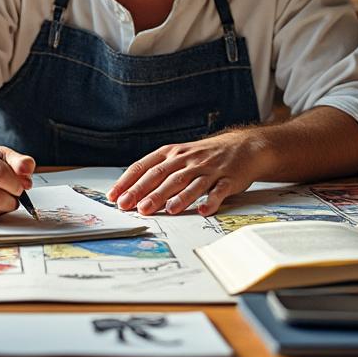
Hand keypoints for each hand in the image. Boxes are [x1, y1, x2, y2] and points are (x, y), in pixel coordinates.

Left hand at [108, 131, 271, 216]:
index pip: (145, 167)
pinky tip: (203, 210)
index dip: (128, 181)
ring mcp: (208, 170)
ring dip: (176, 197)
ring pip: (189, 183)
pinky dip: (211, 201)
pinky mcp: (228, 179)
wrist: (243, 146)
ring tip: (164, 210)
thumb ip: (157, 171)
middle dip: (146, 192)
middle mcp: (187, 160)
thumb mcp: (178, 155)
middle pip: (164, 176)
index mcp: (172, 153)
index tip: (114, 196)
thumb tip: (129, 191)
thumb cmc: (204, 155)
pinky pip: (218, 191)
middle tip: (132, 207)